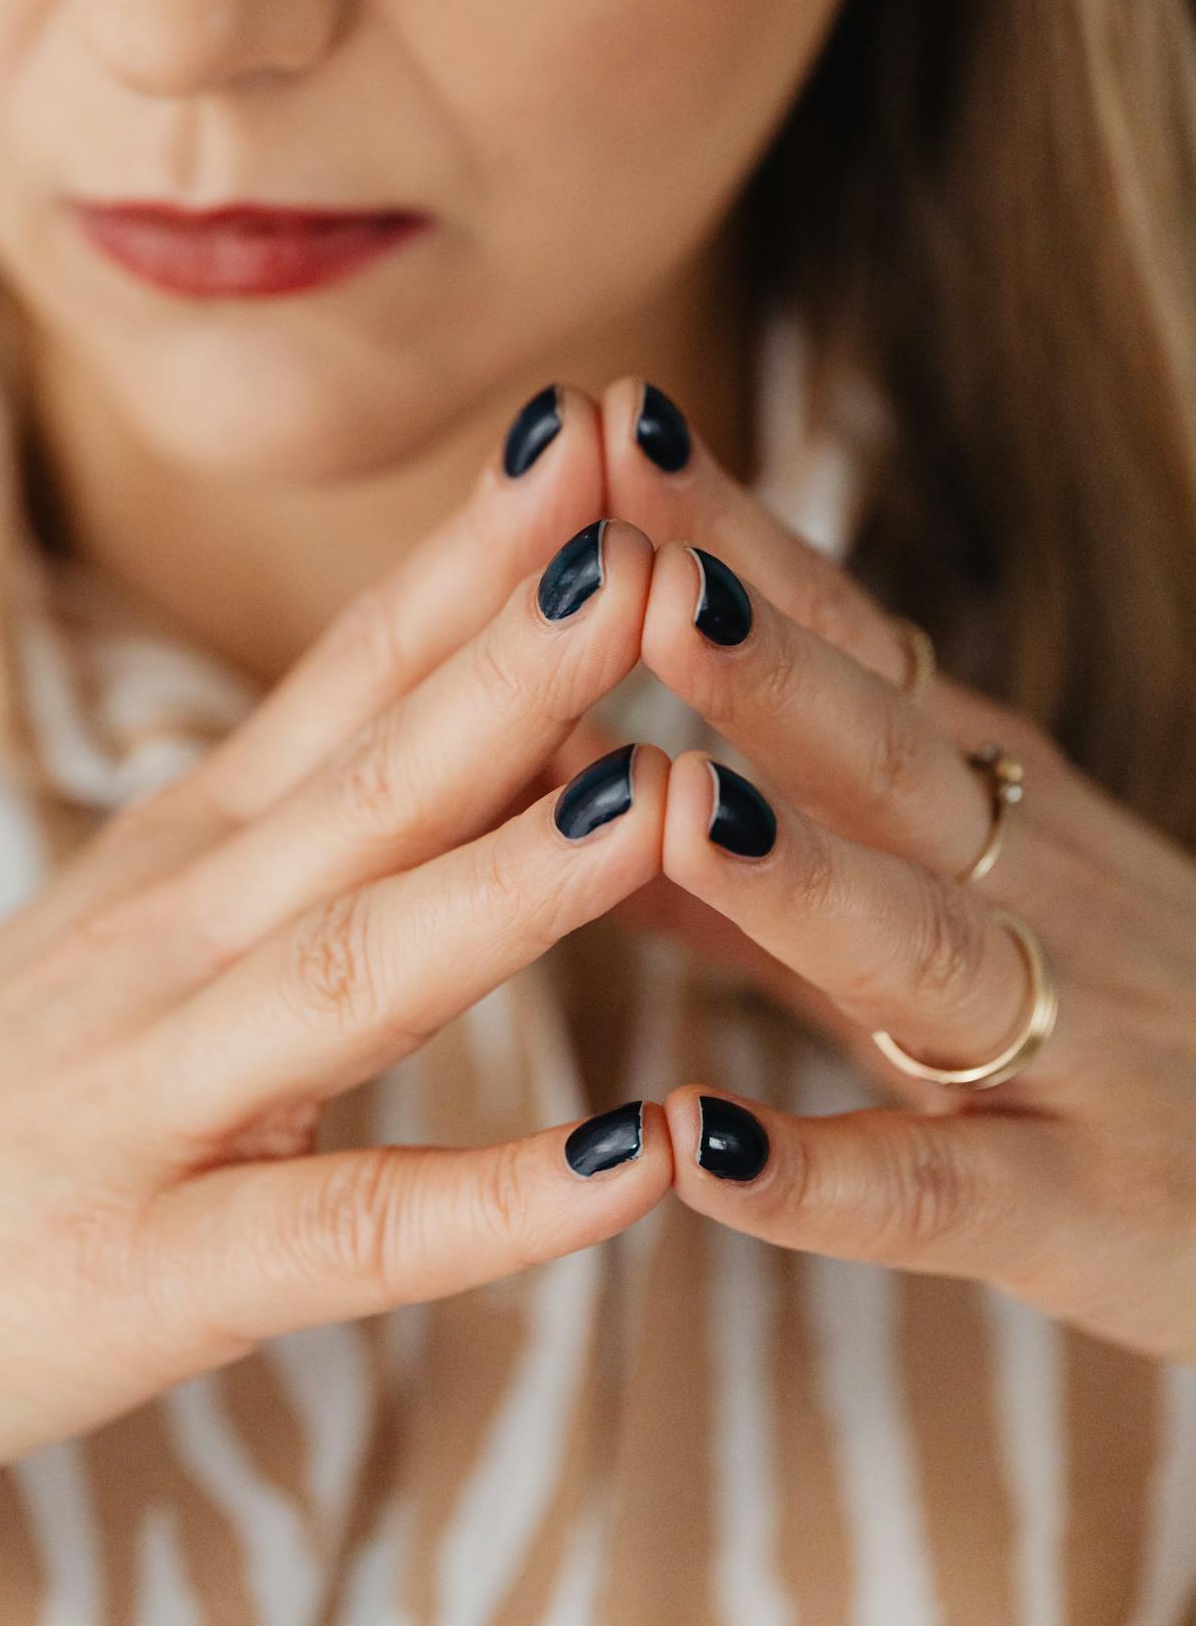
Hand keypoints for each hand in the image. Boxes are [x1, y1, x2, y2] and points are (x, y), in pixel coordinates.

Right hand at [0, 396, 679, 1549]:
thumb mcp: (122, 934)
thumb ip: (290, 839)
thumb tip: (493, 732)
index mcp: (182, 859)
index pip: (349, 673)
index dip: (478, 554)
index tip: (600, 431)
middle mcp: (170, 945)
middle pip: (372, 778)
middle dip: (524, 649)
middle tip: (661, 518)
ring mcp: (150, 1104)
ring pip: (358, 971)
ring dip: (519, 880)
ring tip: (668, 793)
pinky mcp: (143, 1274)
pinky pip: (342, 1235)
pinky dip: (491, 1199)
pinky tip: (634, 1164)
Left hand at [578, 371, 1195, 1363]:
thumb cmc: (1080, 1004)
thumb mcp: (916, 891)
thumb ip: (732, 840)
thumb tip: (545, 738)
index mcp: (975, 787)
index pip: (845, 634)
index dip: (730, 537)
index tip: (609, 420)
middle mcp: (1019, 882)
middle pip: (883, 757)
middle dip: (761, 664)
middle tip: (639, 567)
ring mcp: (1057, 1040)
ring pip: (917, 946)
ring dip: (799, 878)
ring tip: (681, 805)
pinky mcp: (1072, 1206)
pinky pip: (933, 1191)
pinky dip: (816, 1172)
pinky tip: (696, 1143)